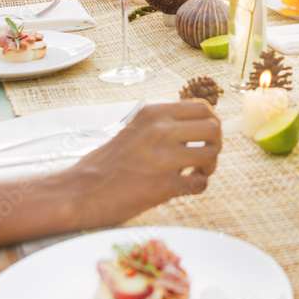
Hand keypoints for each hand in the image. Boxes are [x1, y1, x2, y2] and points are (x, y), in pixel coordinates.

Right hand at [63, 101, 220, 228]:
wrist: (83, 190)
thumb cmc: (108, 162)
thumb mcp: (135, 128)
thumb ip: (163, 124)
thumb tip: (199, 125)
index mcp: (153, 113)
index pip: (203, 108)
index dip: (211, 123)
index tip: (205, 137)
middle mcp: (160, 130)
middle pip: (214, 128)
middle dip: (215, 144)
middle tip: (204, 157)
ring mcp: (163, 157)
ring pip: (212, 154)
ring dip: (209, 167)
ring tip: (194, 173)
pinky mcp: (165, 185)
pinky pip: (201, 183)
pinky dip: (198, 186)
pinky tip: (185, 187)